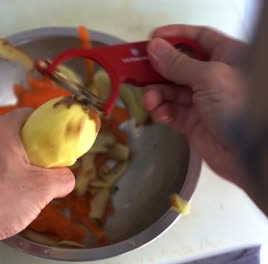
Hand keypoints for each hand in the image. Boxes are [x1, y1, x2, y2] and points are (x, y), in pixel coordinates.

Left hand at [0, 108, 73, 263]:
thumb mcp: (42, 190)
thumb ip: (63, 178)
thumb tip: (66, 176)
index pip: (29, 115)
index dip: (46, 128)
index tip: (54, 145)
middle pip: (13, 133)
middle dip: (30, 149)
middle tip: (41, 169)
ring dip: (12, 163)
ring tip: (21, 186)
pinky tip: (1, 194)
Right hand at [143, 25, 248, 188]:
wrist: (249, 153)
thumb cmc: (239, 107)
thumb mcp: (209, 77)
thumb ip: (178, 63)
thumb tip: (154, 48)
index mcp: (227, 57)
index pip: (199, 38)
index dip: (175, 36)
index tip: (152, 39)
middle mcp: (214, 76)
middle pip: (179, 65)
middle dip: (158, 68)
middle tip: (138, 70)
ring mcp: (203, 100)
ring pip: (171, 90)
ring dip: (157, 93)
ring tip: (149, 99)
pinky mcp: (193, 122)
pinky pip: (171, 111)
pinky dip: (162, 111)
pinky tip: (159, 113)